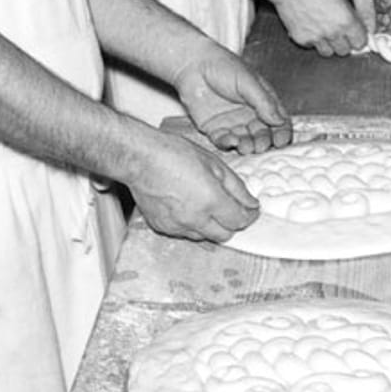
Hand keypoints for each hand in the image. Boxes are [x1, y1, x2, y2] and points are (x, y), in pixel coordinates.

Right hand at [128, 128, 262, 242]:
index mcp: (211, 201)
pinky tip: (186, 206)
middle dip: (231, 223)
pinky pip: (184, 233)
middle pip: (224, 235)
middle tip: (229, 207)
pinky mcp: (163, 227)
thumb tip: (251, 203)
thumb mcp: (213, 163)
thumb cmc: (172, 154)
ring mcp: (177, 226)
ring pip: (204, 237)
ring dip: (210, 226)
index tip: (249, 209)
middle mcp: (195, 219)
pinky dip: (190, 225)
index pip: (239, 221)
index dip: (249, 215)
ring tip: (204, 204)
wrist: (139, 158)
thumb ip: (236, 187)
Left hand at [174, 44, 293, 153]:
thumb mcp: (248, 82)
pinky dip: (228, 144)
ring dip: (247, 146)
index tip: (281, 141)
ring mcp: (232, 123)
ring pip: (244, 140)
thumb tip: (279, 121)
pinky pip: (223, 141)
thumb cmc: (223, 66)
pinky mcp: (214, 129)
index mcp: (262, 101)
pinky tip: (232, 142)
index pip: (278, 121)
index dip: (281, 132)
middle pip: (262, 134)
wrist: (193, 65)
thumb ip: (264, 102)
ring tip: (246, 147)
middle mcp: (249, 115)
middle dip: (263, 141)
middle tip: (261, 146)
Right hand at [272, 0, 370, 55]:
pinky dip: (313, 41)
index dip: (358, 38)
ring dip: (329, 46)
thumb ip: (349, 13)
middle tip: (340, 35)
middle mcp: (333, 32)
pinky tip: (311, 28)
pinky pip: (312, 47)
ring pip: (328, 53)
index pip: (360, 41)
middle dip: (344, 44)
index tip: (355, 35)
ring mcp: (317, 38)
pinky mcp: (302, 39)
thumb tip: (355, 24)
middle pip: (345, 51)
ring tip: (325, 33)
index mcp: (346, 20)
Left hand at [334, 0, 390, 37]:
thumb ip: (366, 13)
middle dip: (380, 30)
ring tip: (359, 31)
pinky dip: (363, 18)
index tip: (379, 41)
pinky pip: (368, 10)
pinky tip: (354, 22)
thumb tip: (370, 32)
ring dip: (370, 25)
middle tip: (366, 39)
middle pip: (389, 19)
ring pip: (378, 16)